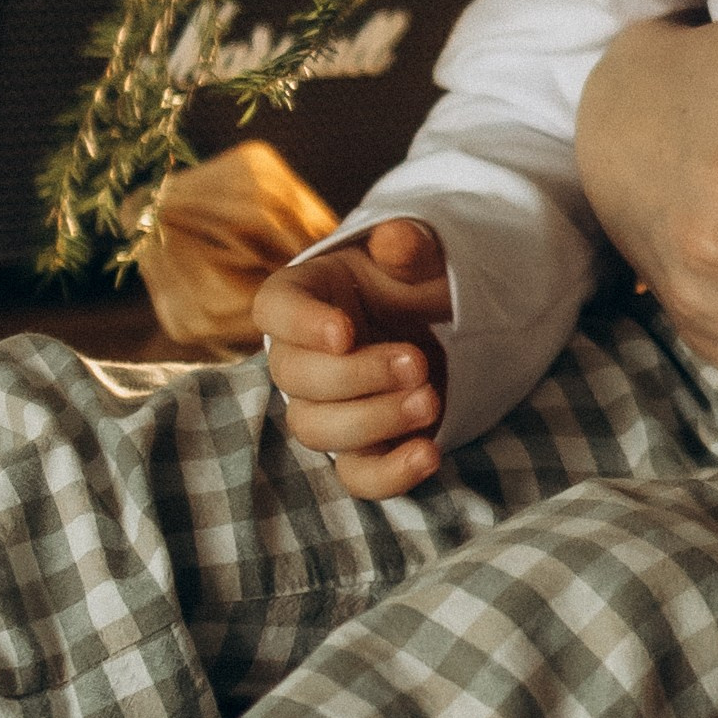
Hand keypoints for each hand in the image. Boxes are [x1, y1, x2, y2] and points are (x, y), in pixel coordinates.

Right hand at [254, 216, 454, 497]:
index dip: (300, 325)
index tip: (343, 331)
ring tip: (429, 401)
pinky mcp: (362, 449)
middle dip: (356, 375)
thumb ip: (410, 246)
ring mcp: (327, 409)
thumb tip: (396, 241)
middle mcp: (301, 357)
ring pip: (318, 430)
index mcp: (303, 297)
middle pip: (295, 379)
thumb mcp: (420, 256)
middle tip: (416, 362)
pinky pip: (357, 476)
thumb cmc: (415, 281)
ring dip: (373, 421)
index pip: (274, 309)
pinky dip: (390, 473)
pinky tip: (428, 454)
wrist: (443, 324)